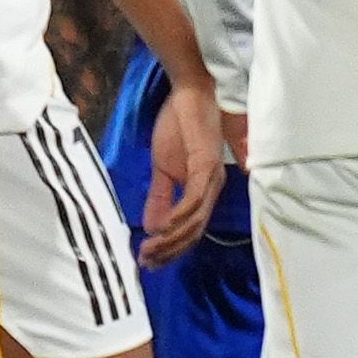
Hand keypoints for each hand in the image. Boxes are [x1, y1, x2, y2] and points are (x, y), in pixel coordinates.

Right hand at [140, 79, 223, 262]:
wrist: (188, 93)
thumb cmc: (180, 126)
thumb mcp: (164, 167)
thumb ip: (161, 196)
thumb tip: (152, 227)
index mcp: (204, 190)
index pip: (191, 229)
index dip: (171, 248)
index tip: (149, 262)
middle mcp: (212, 188)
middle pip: (194, 231)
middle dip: (169, 251)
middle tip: (145, 264)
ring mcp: (211, 177)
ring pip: (194, 220)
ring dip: (170, 239)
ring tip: (148, 250)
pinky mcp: (206, 164)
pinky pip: (194, 198)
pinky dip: (178, 215)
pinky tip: (161, 228)